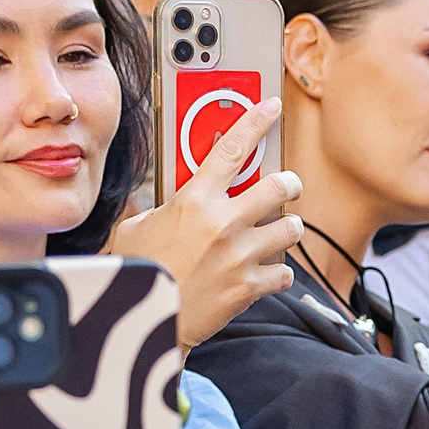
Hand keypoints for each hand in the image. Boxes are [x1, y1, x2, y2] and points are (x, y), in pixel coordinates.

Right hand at [112, 103, 301, 347]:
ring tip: (281, 232)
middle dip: (290, 184)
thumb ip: (160, 207)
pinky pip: (284, 274)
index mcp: (194, 200)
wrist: (147, 320)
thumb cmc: (139, 272)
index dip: (256, 121)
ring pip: (290, 230)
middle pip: (278, 187)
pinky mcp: (248, 288)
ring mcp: (239, 256)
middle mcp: (222, 224)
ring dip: (290, 229)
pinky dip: (281, 274)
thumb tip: (169, 198)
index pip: (232, 148)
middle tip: (289, 186)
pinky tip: (270, 273)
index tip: (271, 107)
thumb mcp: (137, 227)